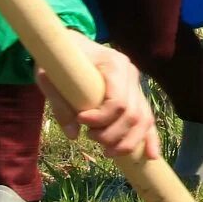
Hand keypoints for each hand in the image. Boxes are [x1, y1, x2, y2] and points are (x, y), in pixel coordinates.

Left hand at [36, 36, 158, 162]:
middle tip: (89, 136)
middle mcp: (131, 74)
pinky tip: (151, 156)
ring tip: (106, 151)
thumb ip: (60, 104)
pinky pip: (148, 120)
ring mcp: (136, 86)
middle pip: (133, 114)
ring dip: (127, 142)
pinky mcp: (136, 96)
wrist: (72, 45)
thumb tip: (73, 135)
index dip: (101, 118)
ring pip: (143, 121)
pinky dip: (150, 139)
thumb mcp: (51, 76)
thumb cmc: (60, 58)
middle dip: (112, 134)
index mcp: (114, 64)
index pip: (118, 101)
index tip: (81, 120)